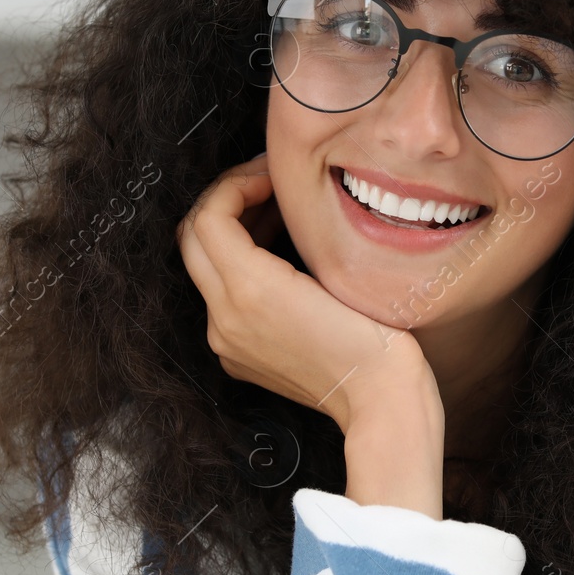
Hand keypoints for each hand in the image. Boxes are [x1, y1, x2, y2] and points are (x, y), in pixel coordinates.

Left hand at [175, 151, 436, 435]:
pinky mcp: (236, 356)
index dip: (237, 182)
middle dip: (225, 200)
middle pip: (193, 237)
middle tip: (265, 183)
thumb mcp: (334, 268)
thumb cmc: (374, 335)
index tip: (272, 173)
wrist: (379, 402)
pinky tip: (275, 256)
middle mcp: (223, 317)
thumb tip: (277, 195)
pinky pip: (219, 298)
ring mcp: (226, 340)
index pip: (210, 215)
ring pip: (204, 267)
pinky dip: (237, 268)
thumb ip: (291, 229)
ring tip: (273, 211)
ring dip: (230, 232)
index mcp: (247, 291)